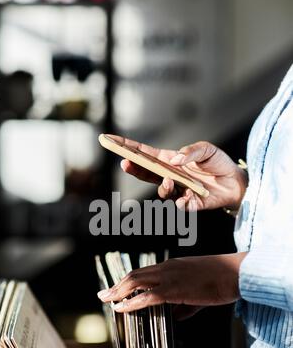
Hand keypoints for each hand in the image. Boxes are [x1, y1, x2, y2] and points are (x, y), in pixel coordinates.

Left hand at [97, 253, 246, 312]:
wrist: (235, 273)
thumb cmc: (222, 281)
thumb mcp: (200, 292)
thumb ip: (184, 305)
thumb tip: (174, 317)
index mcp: (173, 266)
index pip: (144, 273)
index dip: (128, 282)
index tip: (117, 289)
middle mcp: (167, 268)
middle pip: (135, 275)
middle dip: (117, 286)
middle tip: (104, 295)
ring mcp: (170, 277)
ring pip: (136, 282)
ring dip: (118, 292)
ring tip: (106, 301)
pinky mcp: (175, 289)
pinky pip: (147, 296)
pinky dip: (131, 302)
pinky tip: (121, 308)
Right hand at [109, 135, 247, 210]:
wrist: (236, 182)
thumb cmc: (218, 163)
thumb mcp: (206, 150)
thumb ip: (190, 152)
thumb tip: (174, 160)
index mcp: (169, 160)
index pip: (145, 153)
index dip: (127, 147)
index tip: (111, 140)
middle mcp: (170, 175)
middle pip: (146, 173)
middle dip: (134, 168)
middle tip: (125, 162)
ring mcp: (179, 190)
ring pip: (162, 192)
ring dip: (162, 187)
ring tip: (169, 180)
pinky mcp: (191, 203)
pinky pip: (181, 206)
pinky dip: (182, 203)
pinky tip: (187, 197)